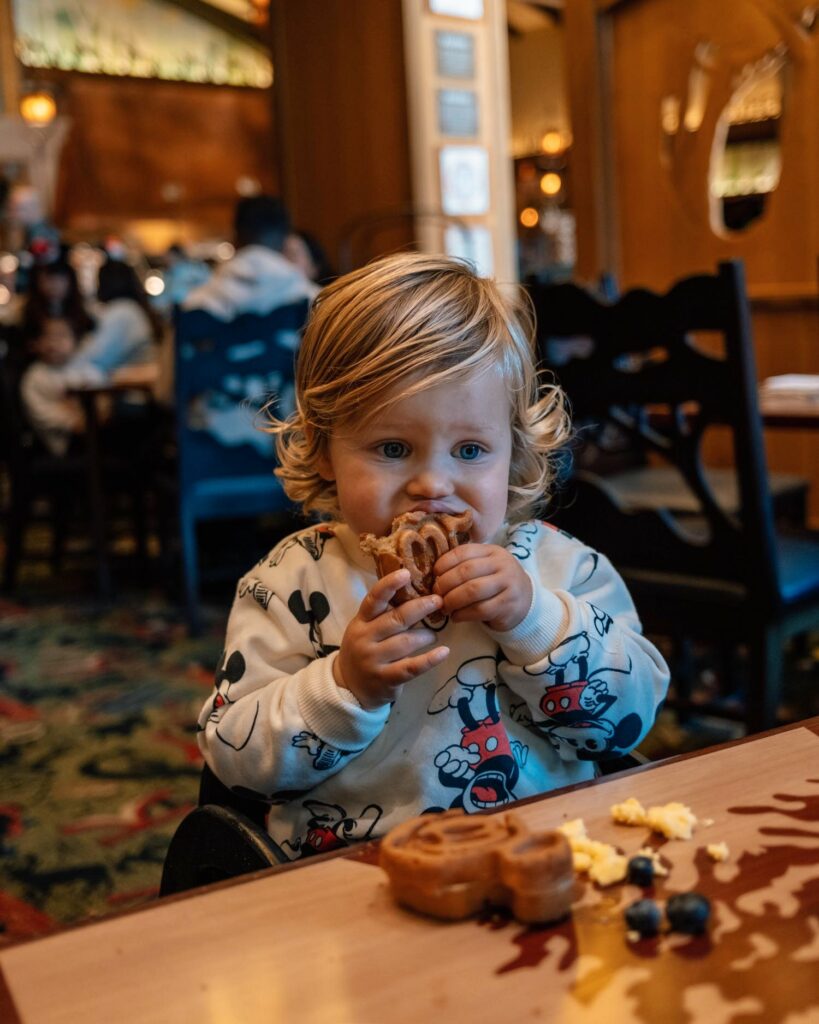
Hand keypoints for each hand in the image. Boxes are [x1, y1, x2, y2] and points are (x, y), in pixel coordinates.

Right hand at [334, 569, 448, 709]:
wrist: (349, 686)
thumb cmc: (364, 648)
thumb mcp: (365, 628)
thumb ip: (384, 613)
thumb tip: (416, 590)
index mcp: (361, 621)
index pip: (373, 600)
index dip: (389, 585)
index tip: (406, 573)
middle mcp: (365, 638)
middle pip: (396, 619)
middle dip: (420, 607)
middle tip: (438, 601)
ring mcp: (374, 660)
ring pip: (406, 642)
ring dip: (426, 635)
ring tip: (434, 634)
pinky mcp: (385, 679)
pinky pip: (411, 667)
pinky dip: (430, 659)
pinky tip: (444, 652)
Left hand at [434, 544, 532, 632]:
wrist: (525, 601)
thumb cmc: (496, 583)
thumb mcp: (485, 567)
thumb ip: (464, 566)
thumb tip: (433, 576)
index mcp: (492, 551)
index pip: (463, 552)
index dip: (444, 563)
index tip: (434, 575)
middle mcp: (502, 564)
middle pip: (466, 571)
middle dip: (445, 584)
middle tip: (436, 595)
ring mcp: (508, 584)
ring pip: (472, 591)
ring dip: (452, 601)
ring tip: (444, 608)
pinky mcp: (508, 605)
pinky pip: (480, 610)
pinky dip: (463, 614)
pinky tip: (456, 617)